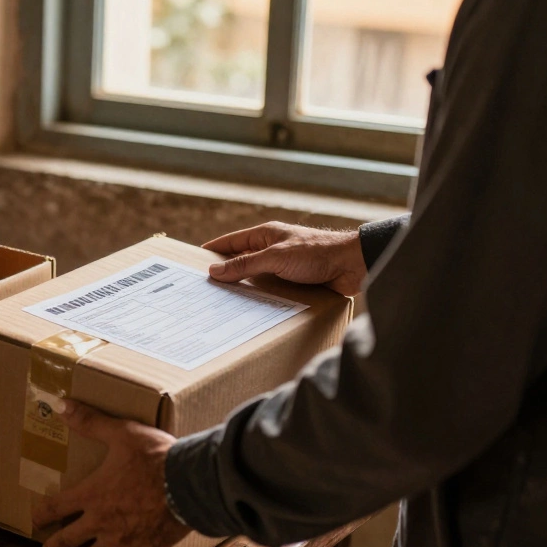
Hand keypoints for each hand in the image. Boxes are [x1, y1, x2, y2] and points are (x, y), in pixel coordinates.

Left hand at [31, 401, 190, 546]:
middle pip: (67, 542)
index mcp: (91, 494)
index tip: (34, 520)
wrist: (190, 483)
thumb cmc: (155, 457)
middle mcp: (101, 522)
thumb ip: (91, 422)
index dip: (40, 516)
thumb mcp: (122, 432)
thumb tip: (61, 404)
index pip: (54, 509)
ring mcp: (121, 540)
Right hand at [203, 221, 365, 295]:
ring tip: (224, 305)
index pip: (231, 242)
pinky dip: (262, 300)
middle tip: (204, 290)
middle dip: (225, 274)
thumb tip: (214, 271)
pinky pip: (272, 292)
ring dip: (244, 290)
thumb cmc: (317, 252)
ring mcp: (284, 267)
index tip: (193, 262)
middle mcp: (273, 249)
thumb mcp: (275, 257)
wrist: (353, 265)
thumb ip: (245, 264)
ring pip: (256, 279)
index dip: (212, 252)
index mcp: (266, 235)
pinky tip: (251, 312)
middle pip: (241, 262)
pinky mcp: (295, 283)